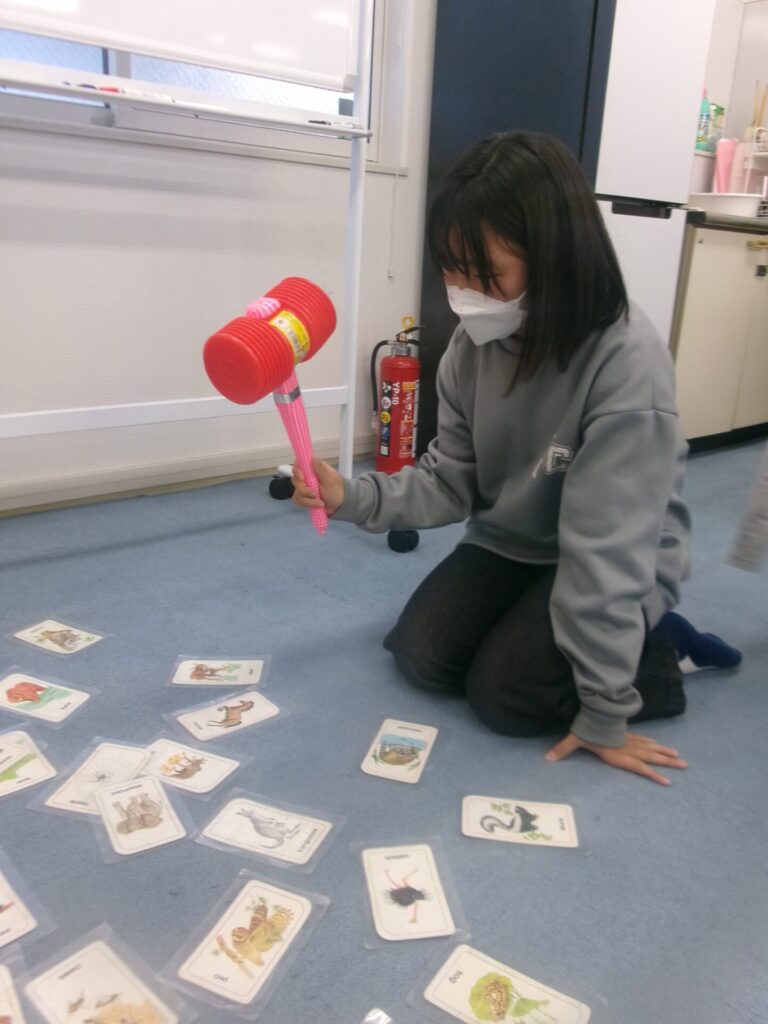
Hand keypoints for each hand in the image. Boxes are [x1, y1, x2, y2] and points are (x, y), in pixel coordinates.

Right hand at [291, 458, 344, 516]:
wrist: (340, 505)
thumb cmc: (337, 490)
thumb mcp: (331, 479)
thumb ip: (321, 469)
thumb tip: (314, 458)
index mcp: (313, 469)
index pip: (298, 465)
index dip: (297, 471)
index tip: (302, 478)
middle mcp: (307, 477)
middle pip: (295, 480)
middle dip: (304, 490)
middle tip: (315, 494)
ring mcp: (304, 488)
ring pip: (297, 493)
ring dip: (308, 500)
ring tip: (320, 502)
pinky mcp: (304, 498)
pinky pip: (298, 501)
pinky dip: (308, 504)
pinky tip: (317, 505)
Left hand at [544, 731, 686, 785]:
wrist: (594, 711)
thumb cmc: (586, 729)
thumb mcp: (574, 739)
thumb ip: (562, 749)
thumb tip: (547, 758)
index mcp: (618, 754)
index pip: (638, 766)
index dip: (652, 774)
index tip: (668, 781)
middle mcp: (627, 748)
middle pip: (651, 756)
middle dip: (667, 761)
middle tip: (684, 764)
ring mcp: (629, 739)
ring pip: (651, 747)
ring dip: (664, 752)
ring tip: (679, 756)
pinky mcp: (627, 733)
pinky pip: (643, 739)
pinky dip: (652, 742)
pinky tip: (659, 744)